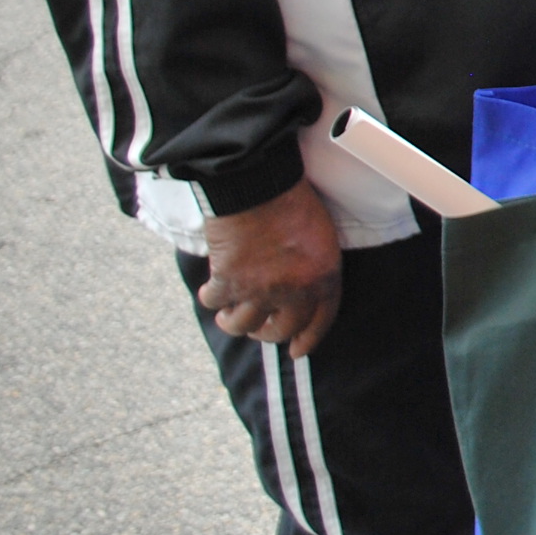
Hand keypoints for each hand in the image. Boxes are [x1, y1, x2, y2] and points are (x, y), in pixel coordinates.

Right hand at [197, 180, 342, 357]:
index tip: (296, 353)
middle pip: (279, 331)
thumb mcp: (321, 236)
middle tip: (256, 327)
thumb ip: (314, 268)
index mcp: (324, 276)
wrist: (259, 181)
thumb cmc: (292, 200)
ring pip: (242, 325)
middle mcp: (295, 289)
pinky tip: (213, 288)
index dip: (307, 340)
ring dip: (233, 321)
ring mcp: (260, 289)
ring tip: (228, 312)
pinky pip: (214, 302)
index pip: (320, 321)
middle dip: (266, 333)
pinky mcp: (228, 281)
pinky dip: (211, 297)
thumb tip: (298, 295)